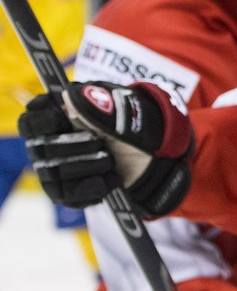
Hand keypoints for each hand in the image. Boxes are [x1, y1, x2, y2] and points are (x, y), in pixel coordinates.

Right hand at [18, 81, 192, 215]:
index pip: (30, 121)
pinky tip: (108, 178)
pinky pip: (67, 195)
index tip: (61, 120)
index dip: (41, 122)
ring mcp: (57, 168)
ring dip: (87, 165)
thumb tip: (65, 95)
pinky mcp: (68, 191)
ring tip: (109, 159)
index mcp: (57, 116)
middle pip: (42, 149)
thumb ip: (95, 102)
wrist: (152, 155)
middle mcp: (50, 143)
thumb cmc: (131, 124)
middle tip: (99, 142)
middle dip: (75, 145)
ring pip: (54, 172)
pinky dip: (92, 186)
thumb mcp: (120, 108)